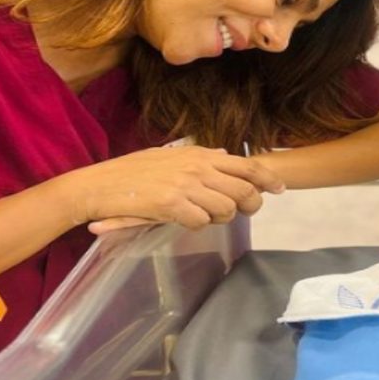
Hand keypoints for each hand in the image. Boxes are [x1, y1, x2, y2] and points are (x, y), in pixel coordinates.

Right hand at [60, 146, 285, 232]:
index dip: (267, 178)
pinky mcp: (171, 204)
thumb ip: (198, 157)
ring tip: (201, 215)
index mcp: (198, 154)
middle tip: (239, 212)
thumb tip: (223, 155)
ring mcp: (185, 185)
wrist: (97, 185)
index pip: (245, 164)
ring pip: (226, 209)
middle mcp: (197, 167)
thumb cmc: (130, 173)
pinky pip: (201, 221)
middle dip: (249, 205)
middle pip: (244, 190)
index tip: (281, 188)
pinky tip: (182, 220)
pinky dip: (197, 225)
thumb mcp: (168, 156)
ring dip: (219, 217)